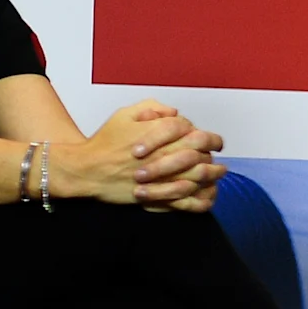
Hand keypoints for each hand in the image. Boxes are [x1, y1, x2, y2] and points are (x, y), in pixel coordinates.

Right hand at [62, 101, 226, 208]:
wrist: (87, 169)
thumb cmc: (105, 141)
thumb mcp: (124, 114)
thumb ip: (152, 107)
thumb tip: (175, 112)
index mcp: (159, 133)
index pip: (192, 131)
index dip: (208, 136)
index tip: (214, 140)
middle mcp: (164, 154)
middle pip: (200, 151)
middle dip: (214, 152)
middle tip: (219, 155)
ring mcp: (162, 176)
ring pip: (198, 175)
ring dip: (213, 174)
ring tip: (220, 172)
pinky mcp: (157, 196)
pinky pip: (186, 200)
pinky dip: (201, 199)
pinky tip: (209, 196)